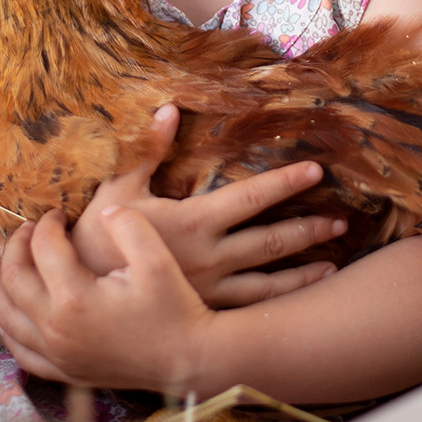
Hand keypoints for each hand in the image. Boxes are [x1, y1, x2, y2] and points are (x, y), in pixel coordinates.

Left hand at [0, 207, 213, 392]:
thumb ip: (128, 225)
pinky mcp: (66, 374)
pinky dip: (8, 331)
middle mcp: (56, 330)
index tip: (59, 212)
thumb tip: (103, 211)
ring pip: (7, 318)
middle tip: (28, 227)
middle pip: (14, 279)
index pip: (44, 248)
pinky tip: (6, 317)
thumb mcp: (157, 258)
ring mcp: (58, 356)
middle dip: (16, 246)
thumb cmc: (176, 307)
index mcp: (75, 298)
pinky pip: (21, 354)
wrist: (191, 360)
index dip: (47, 223)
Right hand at [69, 105, 344, 306]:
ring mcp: (210, 289)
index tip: (316, 170)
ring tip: (334, 264)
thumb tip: (169, 109)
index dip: (285, 182)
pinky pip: (250, 309)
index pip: (250, 198)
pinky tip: (300, 298)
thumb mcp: (118, 188)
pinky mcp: (204, 312)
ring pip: (268, 282)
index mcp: (194, 222)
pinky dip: (280, 302)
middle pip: (270, 241)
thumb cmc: (96, 237)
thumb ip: (147, 149)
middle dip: (307, 229)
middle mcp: (210, 257)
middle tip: (341, 220)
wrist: (81, 296)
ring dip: (303, 271)